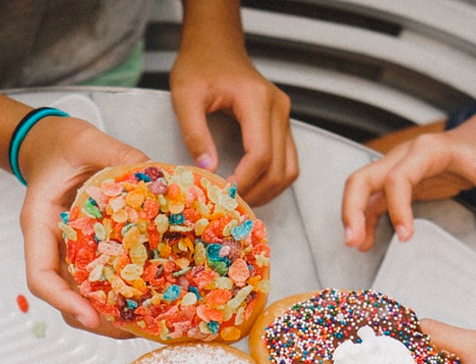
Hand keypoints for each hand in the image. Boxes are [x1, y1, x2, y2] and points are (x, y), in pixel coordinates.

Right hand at [17, 115, 145, 337]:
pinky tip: (148, 299)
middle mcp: (50, 245)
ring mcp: (67, 252)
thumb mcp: (88, 141)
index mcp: (39, 223)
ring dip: (109, 315)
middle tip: (131, 330)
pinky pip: (98, 280)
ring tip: (144, 323)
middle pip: (63, 299)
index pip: (40, 275)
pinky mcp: (86, 251)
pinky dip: (119, 294)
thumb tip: (157, 175)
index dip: (64, 300)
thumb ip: (119, 156)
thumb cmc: (63, 144)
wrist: (51, 143)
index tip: (90, 318)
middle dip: (94, 321)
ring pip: (81, 296)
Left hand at [169, 42, 297, 205]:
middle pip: (280, 167)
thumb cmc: (199, 66)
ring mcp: (285, 116)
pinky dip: (273, 180)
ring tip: (240, 200)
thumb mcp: (185, 96)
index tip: (224, 194)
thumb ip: (194, 132)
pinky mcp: (282, 123)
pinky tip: (250, 186)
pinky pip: (287, 161)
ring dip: (268, 191)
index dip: (245, 181)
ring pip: (289, 169)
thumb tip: (208, 169)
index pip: (260, 154)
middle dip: (257, 192)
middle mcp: (279, 109)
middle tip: (231, 205)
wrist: (216, 46)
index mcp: (256, 100)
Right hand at [341, 123, 475, 250]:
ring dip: (352, 216)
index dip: (398, 207)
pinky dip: (364, 220)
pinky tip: (367, 243)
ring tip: (356, 245)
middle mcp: (402, 156)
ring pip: (360, 188)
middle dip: (353, 209)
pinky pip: (371, 201)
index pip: (399, 177)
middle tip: (354, 240)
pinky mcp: (395, 183)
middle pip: (363, 178)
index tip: (406, 236)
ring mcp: (395, 168)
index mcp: (426, 151)